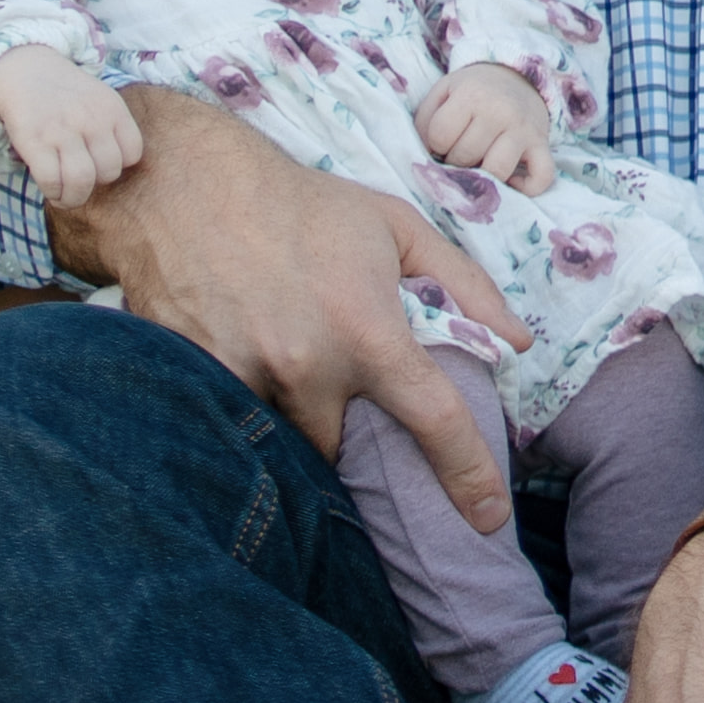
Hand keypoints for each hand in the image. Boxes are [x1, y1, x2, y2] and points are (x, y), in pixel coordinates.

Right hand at [0, 43, 147, 210]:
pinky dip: (52, 192)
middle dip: (95, 184)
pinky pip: (51, 180)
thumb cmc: (65, 95)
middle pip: (109, 172)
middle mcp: (91, 119)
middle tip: (80, 182)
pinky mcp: (35, 140)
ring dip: (73, 197)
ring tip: (66, 196)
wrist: (23, 70)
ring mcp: (62, 129)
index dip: (117, 165)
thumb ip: (112, 130)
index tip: (99, 165)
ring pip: (82, 181)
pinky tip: (50, 189)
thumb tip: (114, 173)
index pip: (132, 154)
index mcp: (112, 109)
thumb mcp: (99, 100)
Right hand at [47, 89, 524, 528]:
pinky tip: (246, 380)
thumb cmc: (304, 205)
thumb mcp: (397, 227)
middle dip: (351, 448)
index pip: (434, 420)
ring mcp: (245, 376)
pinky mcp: (194, 379)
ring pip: (283, 447)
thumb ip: (465, 285)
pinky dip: (246, 418)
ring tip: (296, 400)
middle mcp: (308, 364)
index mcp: (367, 329)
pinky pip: (231, 426)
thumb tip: (518, 342)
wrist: (185, 185)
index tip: (488, 518)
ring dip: (296, 435)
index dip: (469, 475)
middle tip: (350, 422)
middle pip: (343, 454)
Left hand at [413, 65, 558, 192]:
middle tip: (459, 152)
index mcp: (472, 94)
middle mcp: (501, 111)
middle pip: (465, 156)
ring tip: (478, 166)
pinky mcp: (543, 145)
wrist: (517, 77)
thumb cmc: (473, 91)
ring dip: (483, 177)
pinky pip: (541, 177)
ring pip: (497, 171)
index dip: (435, 144)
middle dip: (455, 161)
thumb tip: (424, 158)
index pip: (440, 135)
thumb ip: (425, 121)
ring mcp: (524, 130)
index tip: (443, 139)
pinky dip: (527, 188)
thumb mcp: (443, 91)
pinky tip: (512, 181)